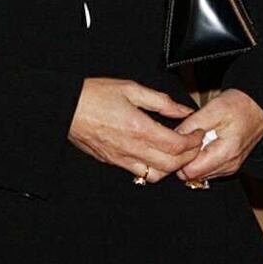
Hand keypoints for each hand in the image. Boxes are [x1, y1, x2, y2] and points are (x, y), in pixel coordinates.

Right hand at [68, 77, 202, 182]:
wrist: (65, 107)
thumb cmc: (94, 94)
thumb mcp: (130, 88)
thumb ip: (160, 101)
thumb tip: (183, 109)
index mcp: (139, 128)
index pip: (177, 145)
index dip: (193, 141)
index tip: (197, 134)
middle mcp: (132, 147)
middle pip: (172, 164)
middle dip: (189, 156)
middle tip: (192, 144)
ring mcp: (122, 158)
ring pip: (157, 175)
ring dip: (171, 167)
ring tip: (174, 153)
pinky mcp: (112, 161)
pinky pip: (139, 173)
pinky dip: (153, 169)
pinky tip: (153, 156)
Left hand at [174, 89, 262, 181]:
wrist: (257, 107)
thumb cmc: (238, 106)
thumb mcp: (211, 110)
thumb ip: (190, 126)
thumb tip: (173, 138)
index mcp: (224, 154)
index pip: (190, 172)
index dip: (179, 158)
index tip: (176, 143)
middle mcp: (228, 166)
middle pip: (194, 175)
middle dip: (184, 159)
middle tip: (184, 138)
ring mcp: (230, 167)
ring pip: (200, 173)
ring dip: (192, 158)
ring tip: (194, 138)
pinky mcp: (229, 164)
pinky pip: (208, 168)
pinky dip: (201, 157)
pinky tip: (202, 142)